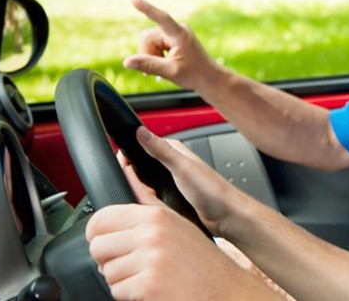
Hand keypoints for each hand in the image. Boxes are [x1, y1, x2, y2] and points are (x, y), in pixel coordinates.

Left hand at [86, 202, 263, 299]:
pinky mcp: (149, 285)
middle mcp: (152, 235)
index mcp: (155, 216)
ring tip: (148, 275)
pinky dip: (130, 295)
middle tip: (133, 263)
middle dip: (110, 260)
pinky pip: (117, 291)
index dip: (99, 235)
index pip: (100, 219)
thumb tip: (125, 169)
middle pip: (98, 247)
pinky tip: (152, 288)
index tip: (110, 242)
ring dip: (122, 279)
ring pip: (107, 272)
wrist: (223, 288)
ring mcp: (150, 260)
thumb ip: (146, 197)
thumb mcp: (175, 220)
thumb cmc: (200, 258)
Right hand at [120, 127, 244, 234]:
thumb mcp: (183, 168)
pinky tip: (153, 208)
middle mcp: (173, 164)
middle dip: (134, 177)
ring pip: (145, 184)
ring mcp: (172, 182)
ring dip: (142, 191)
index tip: (121, 166)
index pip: (141, 146)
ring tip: (149, 198)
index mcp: (174, 151)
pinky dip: (149, 202)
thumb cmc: (213, 191)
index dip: (128, 156)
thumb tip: (141, 132)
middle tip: (139, 188)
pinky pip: (153, 198)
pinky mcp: (173, 198)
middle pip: (141, 167)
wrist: (227, 216)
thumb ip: (162, 150)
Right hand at [123, 0, 219, 90]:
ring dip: (151, 57)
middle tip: (156, 71)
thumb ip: (148, 65)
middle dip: (148, 54)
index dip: (146, 8)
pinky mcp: (172, 39)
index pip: (161, 18)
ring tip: (164, 68)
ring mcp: (174, 34)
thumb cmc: (195, 75)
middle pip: (147, 38)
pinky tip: (164, 65)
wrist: (210, 79)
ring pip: (149, 43)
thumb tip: (126, 62)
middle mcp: (177, 30)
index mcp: (180, 34)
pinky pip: (154, 45)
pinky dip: (155, 56)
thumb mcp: (170, 71)